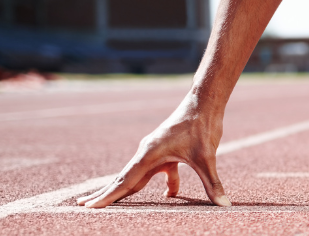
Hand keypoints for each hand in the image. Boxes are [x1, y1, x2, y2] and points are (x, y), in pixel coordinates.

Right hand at [77, 96, 228, 207]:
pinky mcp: (166, 150)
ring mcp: (155, 151)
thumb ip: (212, 184)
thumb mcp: (207, 158)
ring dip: (126, 189)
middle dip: (105, 194)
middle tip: (83, 206)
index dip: (108, 196)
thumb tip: (224, 205)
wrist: (205, 103)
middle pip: (123, 178)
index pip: (125, 181)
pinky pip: (158, 171)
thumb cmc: (202, 127)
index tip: (90, 206)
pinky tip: (168, 197)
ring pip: (138, 175)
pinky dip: (162, 184)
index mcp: (149, 154)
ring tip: (109, 201)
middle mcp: (147, 153)